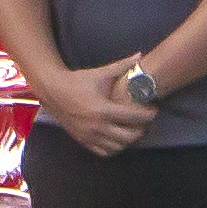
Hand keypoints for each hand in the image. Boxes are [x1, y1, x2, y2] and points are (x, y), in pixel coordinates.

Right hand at [39, 60, 158, 158]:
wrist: (53, 91)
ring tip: (133, 130)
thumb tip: (140, 55)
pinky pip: (104, 152)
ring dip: (129, 140)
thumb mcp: (100, 73)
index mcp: (103, 109)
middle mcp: (97, 126)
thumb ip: (122, 66)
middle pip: (129, 137)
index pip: (134, 117)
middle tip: (145, 122)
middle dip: (141, 130)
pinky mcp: (83, 141)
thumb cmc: (78, 81)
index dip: (148, 115)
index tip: (153, 110)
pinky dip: (114, 148)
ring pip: (118, 147)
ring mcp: (89, 136)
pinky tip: (118, 138)